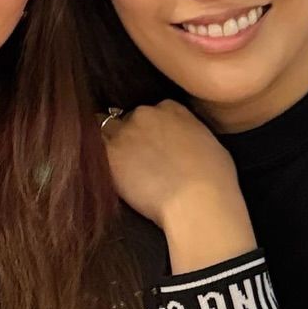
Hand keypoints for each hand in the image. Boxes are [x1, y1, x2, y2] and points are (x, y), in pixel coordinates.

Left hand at [102, 101, 256, 271]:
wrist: (197, 200)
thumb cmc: (214, 178)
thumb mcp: (210, 144)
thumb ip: (189, 134)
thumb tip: (183, 142)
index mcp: (172, 108)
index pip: (154, 110)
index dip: (152, 129)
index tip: (153, 145)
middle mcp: (145, 113)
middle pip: (128, 119)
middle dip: (130, 136)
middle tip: (136, 160)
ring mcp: (125, 132)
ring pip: (105, 131)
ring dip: (110, 146)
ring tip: (118, 167)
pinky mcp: (109, 154)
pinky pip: (93, 149)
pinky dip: (97, 159)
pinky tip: (105, 173)